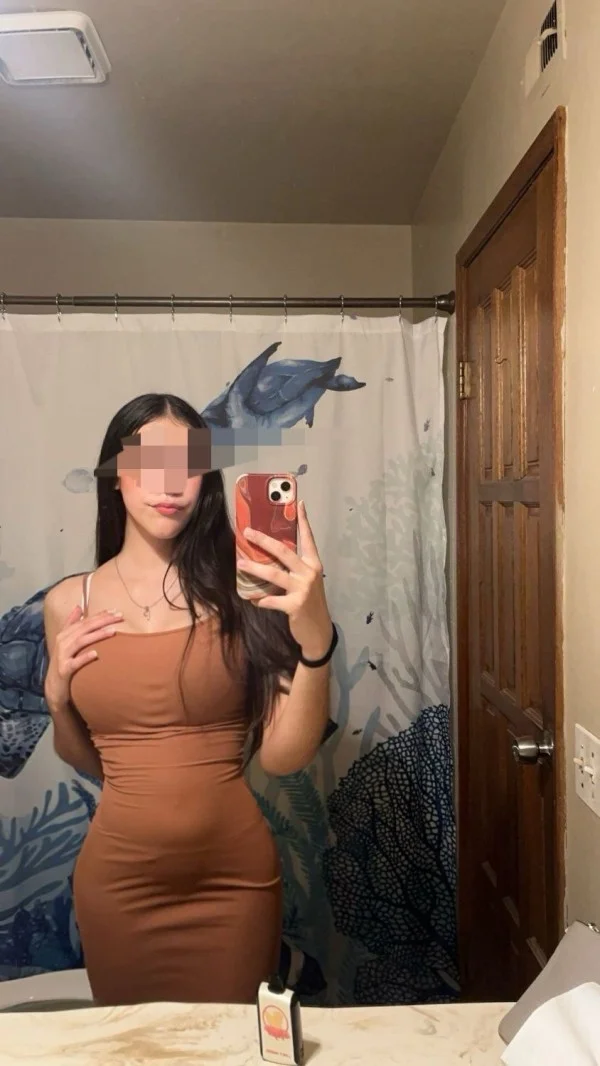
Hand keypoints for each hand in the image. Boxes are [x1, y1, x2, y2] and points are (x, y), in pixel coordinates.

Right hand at [44, 606, 122, 709]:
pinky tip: (96, 654)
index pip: (85, 621)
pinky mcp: (64, 670)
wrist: (53, 687)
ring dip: (97, 635)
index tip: (115, 611)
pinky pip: (75, 662)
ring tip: (113, 631)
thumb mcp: (65, 641)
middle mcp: (62, 642)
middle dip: (102, 621)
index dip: (100, 615)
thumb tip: (78, 606)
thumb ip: (71, 623)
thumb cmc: (63, 662)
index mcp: (64, 634)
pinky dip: (85, 657)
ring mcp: (62, 656)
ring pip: (81, 642)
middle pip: (84, 628)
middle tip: (119, 616)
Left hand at [237, 500, 331, 658]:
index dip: (304, 521)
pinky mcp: (295, 605)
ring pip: (274, 574)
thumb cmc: (310, 603)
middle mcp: (309, 573)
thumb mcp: (307, 582)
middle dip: (264, 541)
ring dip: (254, 569)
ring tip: (240, 563)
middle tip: (247, 532)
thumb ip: (294, 569)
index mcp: (313, 564)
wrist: (319, 631)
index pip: (308, 539)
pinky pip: (271, 600)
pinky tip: (254, 601)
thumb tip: (269, 557)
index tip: (299, 503)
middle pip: (284, 552)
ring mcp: (303, 589)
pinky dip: (261, 600)